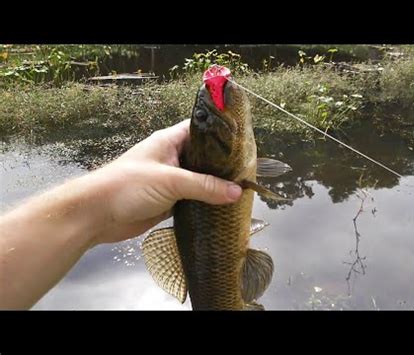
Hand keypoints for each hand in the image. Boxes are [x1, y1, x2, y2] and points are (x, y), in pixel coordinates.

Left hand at [88, 119, 241, 244]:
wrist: (96, 215)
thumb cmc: (128, 186)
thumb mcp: (170, 181)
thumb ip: (204, 186)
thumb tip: (237, 191)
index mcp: (169, 141)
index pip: (201, 131)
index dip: (221, 135)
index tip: (244, 145)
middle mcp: (172, 158)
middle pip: (203, 158)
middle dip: (222, 166)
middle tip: (248, 172)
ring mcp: (170, 180)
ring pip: (199, 180)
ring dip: (215, 187)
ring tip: (241, 190)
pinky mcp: (168, 201)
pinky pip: (192, 199)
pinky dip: (205, 202)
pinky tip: (222, 207)